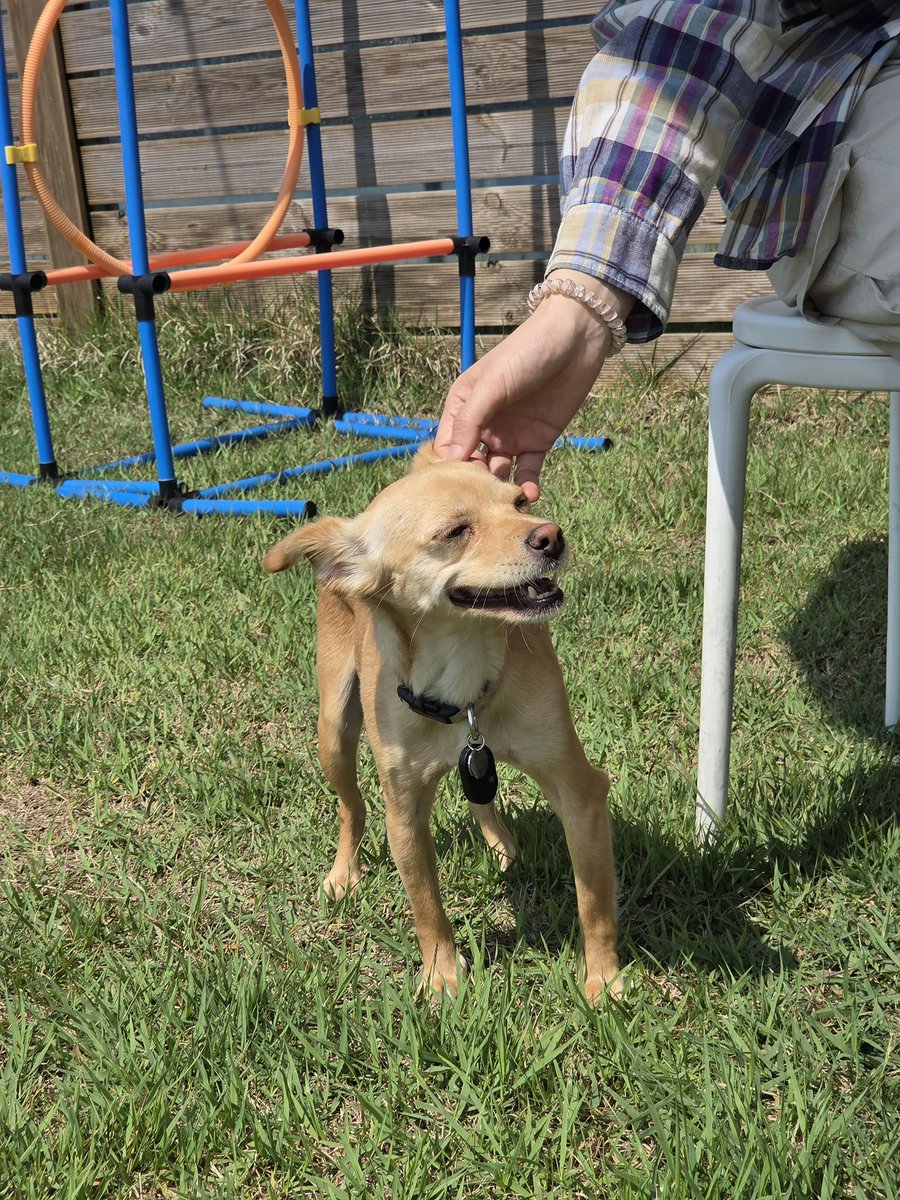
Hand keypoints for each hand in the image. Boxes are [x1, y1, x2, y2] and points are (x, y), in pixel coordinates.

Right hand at [435, 270, 632, 498]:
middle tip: (482, 501)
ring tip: (505, 503)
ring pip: (498, 473)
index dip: (448, 468)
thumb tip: (451, 459)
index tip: (453, 488)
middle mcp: (484, 426)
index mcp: (463, 408)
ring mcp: (511, 436)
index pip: (447, 447)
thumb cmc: (525, 352)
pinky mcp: (538, 443)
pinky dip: (527, 486)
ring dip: (500, 489)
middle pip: (471, 465)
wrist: (575, 339)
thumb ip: (470, 421)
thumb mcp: (490, 385)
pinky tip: (529, 495)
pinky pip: (528, 472)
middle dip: (474, 484)